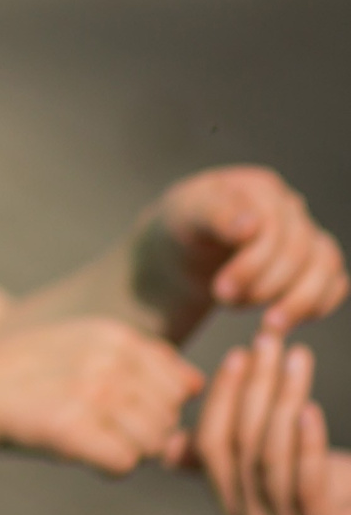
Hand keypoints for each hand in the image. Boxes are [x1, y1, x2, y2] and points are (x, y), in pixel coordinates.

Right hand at [0, 317, 201, 473]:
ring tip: (86, 436)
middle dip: (144, 431)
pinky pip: (126, 463)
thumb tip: (197, 383)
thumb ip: (143, 359)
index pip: (180, 384)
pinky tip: (78, 452)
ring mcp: (92, 393)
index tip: (115, 406)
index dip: (155, 404)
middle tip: (97, 426)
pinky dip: (106, 467)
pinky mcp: (73, 428)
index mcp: (117, 336)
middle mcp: (109, 360)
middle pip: (169, 417)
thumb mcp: (85, 345)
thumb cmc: (29, 375)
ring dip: (126, 449)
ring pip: (154, 443)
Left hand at [136, 167, 345, 339]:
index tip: (221, 292)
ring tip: (265, 326)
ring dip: (298, 301)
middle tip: (228, 305)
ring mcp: (307, 234)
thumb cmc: (181, 229)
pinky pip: (334, 283)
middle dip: (266, 286)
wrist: (182, 251)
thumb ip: (214, 215)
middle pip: (300, 251)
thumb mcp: (184, 217)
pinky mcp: (315, 262)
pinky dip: (317, 305)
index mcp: (259, 188)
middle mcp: (290, 208)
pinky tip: (283, 321)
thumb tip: (252, 225)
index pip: (273, 227)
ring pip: (325, 266)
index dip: (252, 265)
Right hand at [173, 336, 350, 514]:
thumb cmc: (335, 496)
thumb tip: (166, 445)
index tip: (239, 354)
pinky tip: (309, 408)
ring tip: (297, 358)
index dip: (222, 398)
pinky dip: (306, 445)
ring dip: (283, 401)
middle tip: (268, 342)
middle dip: (254, 386)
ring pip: (271, 459)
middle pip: (243, 445)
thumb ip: (231, 460)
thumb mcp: (279, 474)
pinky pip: (306, 487)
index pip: (211, 446)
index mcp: (233, 507)